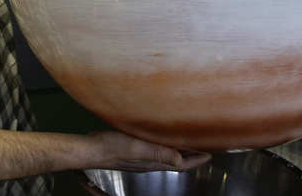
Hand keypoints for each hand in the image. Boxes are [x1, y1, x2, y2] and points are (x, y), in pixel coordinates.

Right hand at [90, 131, 211, 171]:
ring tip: (187, 141)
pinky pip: (155, 150)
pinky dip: (165, 145)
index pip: (181, 164)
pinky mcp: (133, 152)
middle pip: (176, 161)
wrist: (91, 150)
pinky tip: (161, 137)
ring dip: (179, 150)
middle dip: (190, 155)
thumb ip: (158, 153)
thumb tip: (180, 159)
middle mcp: (150, 162)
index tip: (210, 154)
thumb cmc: (113, 147)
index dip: (196, 160)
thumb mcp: (138, 148)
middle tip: (203, 146)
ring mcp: (141, 158)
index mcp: (154, 162)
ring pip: (166, 156)